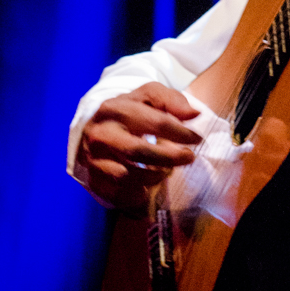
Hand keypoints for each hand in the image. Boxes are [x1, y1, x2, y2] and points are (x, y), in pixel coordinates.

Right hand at [79, 82, 200, 209]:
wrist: (93, 127)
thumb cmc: (128, 110)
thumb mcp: (149, 96)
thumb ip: (172, 100)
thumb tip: (194, 114)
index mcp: (116, 109)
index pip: (155, 122)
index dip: (180, 133)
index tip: (197, 139)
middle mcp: (101, 134)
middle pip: (138, 151)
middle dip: (169, 157)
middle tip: (189, 158)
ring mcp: (93, 159)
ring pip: (127, 176)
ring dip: (154, 177)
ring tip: (166, 170)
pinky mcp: (92, 179)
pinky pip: (117, 194)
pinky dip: (137, 193)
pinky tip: (147, 186)